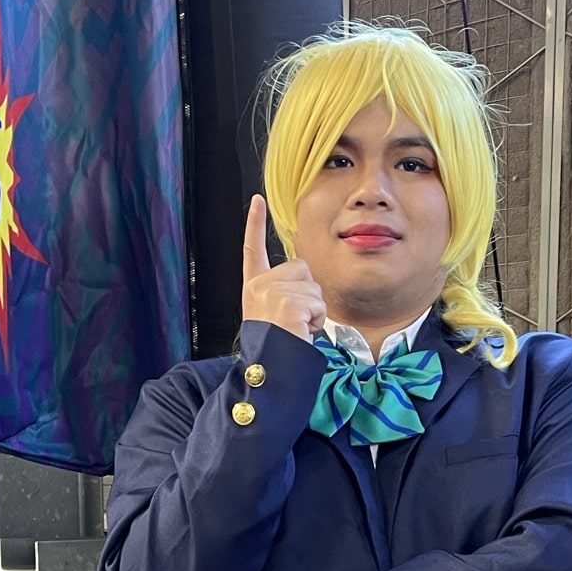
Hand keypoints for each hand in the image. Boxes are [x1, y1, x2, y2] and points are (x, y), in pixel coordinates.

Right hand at [242, 194, 325, 344]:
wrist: (269, 368)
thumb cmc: (275, 346)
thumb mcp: (274, 313)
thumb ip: (286, 292)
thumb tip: (304, 280)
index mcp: (255, 287)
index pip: (253, 249)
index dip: (254, 224)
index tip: (257, 202)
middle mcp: (260, 285)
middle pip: (302, 268)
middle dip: (308, 294)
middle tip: (294, 321)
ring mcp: (272, 292)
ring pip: (314, 287)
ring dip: (314, 311)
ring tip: (296, 329)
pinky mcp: (287, 302)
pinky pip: (318, 304)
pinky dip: (316, 321)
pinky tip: (300, 332)